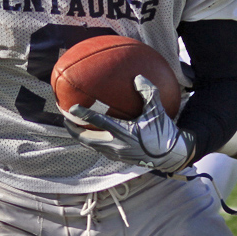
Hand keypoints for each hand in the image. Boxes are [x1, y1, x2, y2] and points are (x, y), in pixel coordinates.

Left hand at [66, 75, 193, 173]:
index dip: (84, 114)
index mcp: (124, 133)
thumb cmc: (164, 132)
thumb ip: (148, 93)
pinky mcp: (119, 158)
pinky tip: (92, 134)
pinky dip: (91, 142)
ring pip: (91, 146)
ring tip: (73, 127)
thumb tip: (138, 77)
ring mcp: (116, 153)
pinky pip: (100, 150)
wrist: (170, 156)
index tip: (71, 108)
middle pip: (87, 139)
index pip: (99, 122)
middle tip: (65, 119)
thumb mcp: (158, 111)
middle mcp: (117, 145)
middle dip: (74, 130)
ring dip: (81, 137)